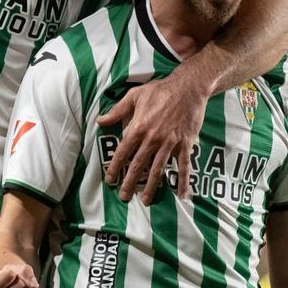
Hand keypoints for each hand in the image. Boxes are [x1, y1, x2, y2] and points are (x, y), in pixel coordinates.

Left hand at [96, 73, 204, 203]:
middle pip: (138, 165)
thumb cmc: (160, 90)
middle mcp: (153, 138)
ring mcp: (170, 143)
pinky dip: (183, 181)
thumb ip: (117, 111)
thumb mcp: (135, 95)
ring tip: (146, 201)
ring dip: (151, 186)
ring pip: (158, 169)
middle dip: (130, 182)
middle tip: (124, 197)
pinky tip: (182, 195)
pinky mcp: (185, 144)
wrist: (188, 87)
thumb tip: (99, 121)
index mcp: (139, 128)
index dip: (115, 167)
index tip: (110, 180)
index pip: (123, 152)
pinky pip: (184, 166)